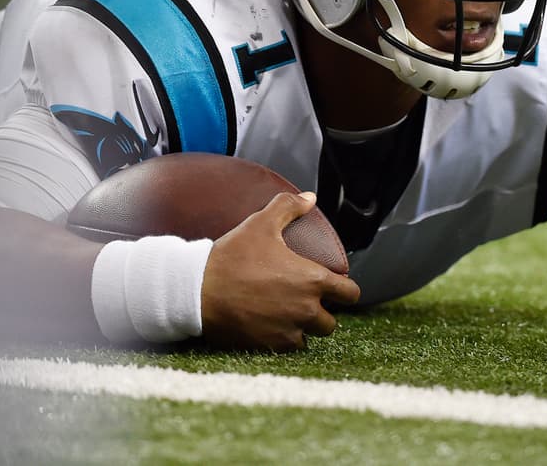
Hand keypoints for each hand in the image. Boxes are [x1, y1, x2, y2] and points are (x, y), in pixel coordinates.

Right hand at [200, 191, 361, 350]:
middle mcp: (305, 309)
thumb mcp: (261, 223)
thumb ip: (288, 207)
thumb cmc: (232, 257)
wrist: (196, 291)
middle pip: (330, 321)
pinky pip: (288, 348)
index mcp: (312, 281)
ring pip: (310, 337)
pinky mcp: (268, 346)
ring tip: (293, 317)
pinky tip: (275, 328)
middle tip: (311, 302)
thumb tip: (310, 199)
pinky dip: (285, 340)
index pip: (350, 293)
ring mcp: (287, 331)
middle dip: (324, 312)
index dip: (346, 289)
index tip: (338, 286)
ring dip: (305, 329)